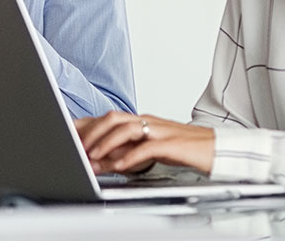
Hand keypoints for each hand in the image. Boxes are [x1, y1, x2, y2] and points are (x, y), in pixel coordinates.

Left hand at [74, 111, 214, 174]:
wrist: (217, 149)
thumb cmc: (183, 149)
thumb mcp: (149, 150)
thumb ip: (126, 152)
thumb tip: (102, 161)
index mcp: (141, 121)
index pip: (108, 118)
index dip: (86, 124)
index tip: (67, 133)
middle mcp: (147, 121)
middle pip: (113, 118)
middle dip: (91, 132)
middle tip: (76, 147)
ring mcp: (160, 130)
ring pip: (127, 128)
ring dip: (106, 143)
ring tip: (92, 156)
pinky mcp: (172, 144)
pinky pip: (148, 148)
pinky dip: (131, 156)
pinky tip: (120, 165)